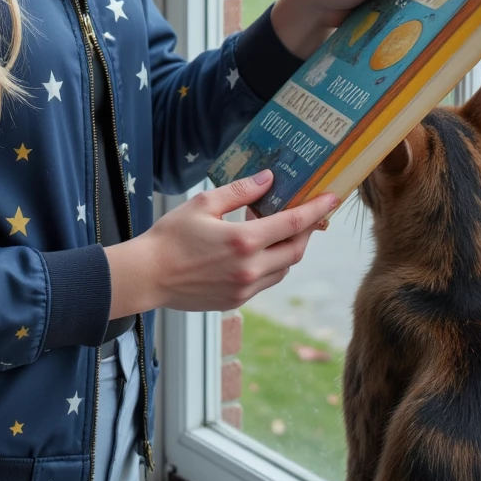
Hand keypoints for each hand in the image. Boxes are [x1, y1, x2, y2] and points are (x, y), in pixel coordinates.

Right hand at [104, 170, 336, 316]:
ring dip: (289, 249)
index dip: (316, 209)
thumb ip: (239, 192)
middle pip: (295, 250)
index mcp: (243, 241)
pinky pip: (266, 282)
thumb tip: (268, 179)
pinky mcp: (236, 301)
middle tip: (309, 214)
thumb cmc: (170, 236)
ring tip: (280, 230)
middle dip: (307, 231)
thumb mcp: (203, 204)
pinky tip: (258, 251)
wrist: (147, 275)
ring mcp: (244, 288)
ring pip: (284, 269)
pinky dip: (271, 265)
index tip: (333, 197)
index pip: (293, 223)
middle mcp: (250, 268)